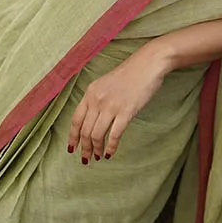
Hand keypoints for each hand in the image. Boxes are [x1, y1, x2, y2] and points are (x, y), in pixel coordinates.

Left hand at [67, 44, 170, 163]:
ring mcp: (111, 106)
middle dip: (84, 147)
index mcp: (90, 92)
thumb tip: (93, 120)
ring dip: (96, 149)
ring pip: (97, 135)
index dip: (72, 136)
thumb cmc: (130, 73)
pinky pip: (114, 135)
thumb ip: (97, 99)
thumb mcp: (106, 83)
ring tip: (98, 156)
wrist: (148, 63)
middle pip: (85, 130)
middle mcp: (97, 100)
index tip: (72, 148)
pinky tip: (110, 153)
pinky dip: (111, 147)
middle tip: (86, 158)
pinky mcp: (126, 111)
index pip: (76, 119)